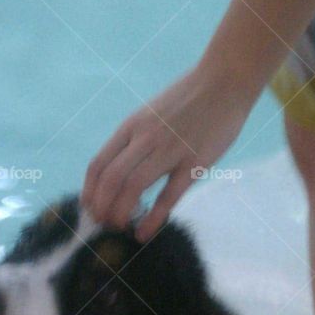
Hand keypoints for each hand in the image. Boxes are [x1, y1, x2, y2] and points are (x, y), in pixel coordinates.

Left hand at [81, 62, 250, 240]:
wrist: (225, 80)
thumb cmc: (188, 100)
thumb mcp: (150, 114)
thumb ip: (135, 140)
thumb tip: (118, 170)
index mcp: (131, 126)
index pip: (98, 165)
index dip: (90, 193)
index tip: (91, 210)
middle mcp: (145, 138)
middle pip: (110, 180)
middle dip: (102, 209)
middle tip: (105, 224)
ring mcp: (169, 150)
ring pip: (132, 187)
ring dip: (120, 213)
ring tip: (120, 228)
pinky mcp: (194, 163)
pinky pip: (168, 196)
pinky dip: (152, 218)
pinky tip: (143, 233)